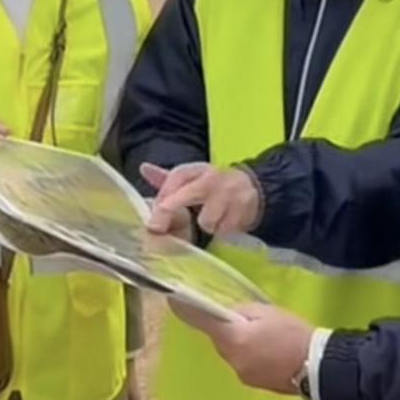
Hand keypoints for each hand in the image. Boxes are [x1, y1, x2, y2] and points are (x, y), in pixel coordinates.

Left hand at [143, 162, 261, 237]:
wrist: (255, 187)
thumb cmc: (215, 185)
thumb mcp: (193, 178)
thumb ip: (167, 178)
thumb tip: (144, 168)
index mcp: (199, 169)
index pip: (178, 176)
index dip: (163, 194)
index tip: (153, 211)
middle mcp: (215, 178)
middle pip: (189, 194)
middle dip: (169, 210)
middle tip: (156, 227)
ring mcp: (231, 194)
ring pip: (207, 220)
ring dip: (208, 225)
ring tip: (214, 218)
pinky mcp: (243, 211)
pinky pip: (224, 230)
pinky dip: (223, 231)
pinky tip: (227, 221)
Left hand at [169, 300, 312, 393]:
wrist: (320, 368)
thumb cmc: (295, 335)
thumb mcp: (268, 312)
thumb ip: (243, 312)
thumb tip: (230, 315)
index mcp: (234, 339)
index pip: (203, 322)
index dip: (187, 311)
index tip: (173, 301)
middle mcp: (232, 360)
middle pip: (220, 340)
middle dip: (229, 330)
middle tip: (249, 320)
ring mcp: (243, 376)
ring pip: (233, 353)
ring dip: (242, 344)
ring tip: (266, 337)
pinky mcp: (255, 385)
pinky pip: (245, 365)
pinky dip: (252, 356)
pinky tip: (271, 352)